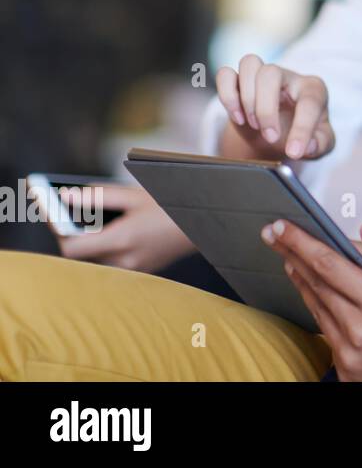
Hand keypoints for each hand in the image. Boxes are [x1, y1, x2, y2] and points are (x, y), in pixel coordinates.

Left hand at [55, 185, 194, 272]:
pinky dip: (104, 246)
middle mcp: (124, 261)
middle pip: (80, 253)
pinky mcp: (139, 272)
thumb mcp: (135, 195)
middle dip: (72, 232)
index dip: (58, 230)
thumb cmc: (171, 206)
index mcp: (123, 240)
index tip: (50, 213)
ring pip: (94, 258)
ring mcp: (132, 270)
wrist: (205, 225)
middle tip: (64, 210)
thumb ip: (98, 196)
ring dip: (89, 240)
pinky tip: (111, 230)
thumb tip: (65, 196)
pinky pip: (110, 261)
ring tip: (90, 219)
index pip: (71, 247)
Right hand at [215, 54, 334, 159]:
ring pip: (249, 63)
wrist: (280, 135)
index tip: (293, 152)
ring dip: (247, 98)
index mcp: (313, 89)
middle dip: (265, 109)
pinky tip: (237, 117)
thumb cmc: (303, 134)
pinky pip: (225, 74)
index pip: (309, 101)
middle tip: (270, 136)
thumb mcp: (320, 143)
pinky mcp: (238, 84)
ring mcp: (261, 76)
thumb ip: (320, 144)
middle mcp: (287, 77)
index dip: (302, 128)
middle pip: (270, 73)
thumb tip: (308, 146)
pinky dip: (227, 95)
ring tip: (253, 124)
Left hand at [263, 220, 361, 381]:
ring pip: (315, 308)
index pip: (329, 264)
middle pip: (314, 283)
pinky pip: (326, 333)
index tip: (282, 226)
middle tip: (274, 235)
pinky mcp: (347, 371)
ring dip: (300, 281)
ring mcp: (350, 354)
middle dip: (291, 255)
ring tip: (290, 260)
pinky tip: (317, 295)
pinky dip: (318, 309)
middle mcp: (360, 329)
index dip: (301, 242)